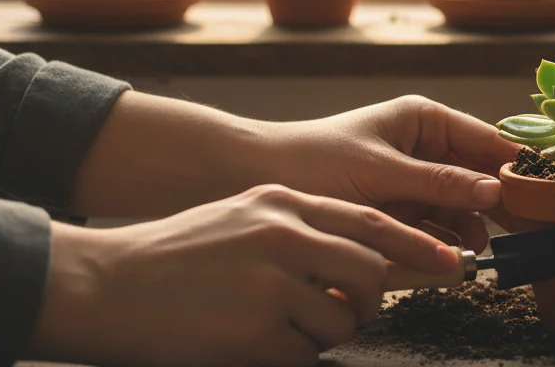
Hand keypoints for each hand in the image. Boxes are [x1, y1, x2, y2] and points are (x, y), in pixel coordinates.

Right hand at [28, 184, 458, 366]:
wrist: (102, 284)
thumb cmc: (173, 257)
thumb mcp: (242, 218)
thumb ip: (300, 230)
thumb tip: (359, 262)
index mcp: (282, 203)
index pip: (370, 222)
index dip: (416, 244)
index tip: (452, 261)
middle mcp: (284, 235)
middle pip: (371, 270)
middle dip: (372, 299)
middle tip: (349, 310)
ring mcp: (271, 283)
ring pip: (343, 318)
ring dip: (324, 332)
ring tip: (278, 327)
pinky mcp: (255, 330)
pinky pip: (305, 353)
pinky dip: (291, 355)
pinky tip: (253, 342)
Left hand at [263, 95, 525, 249]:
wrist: (253, 181)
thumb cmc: (313, 161)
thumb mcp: (382, 171)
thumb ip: (441, 183)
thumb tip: (496, 191)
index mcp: (425, 120)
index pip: (487, 139)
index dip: (515, 164)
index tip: (543, 191)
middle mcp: (425, 147)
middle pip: (480, 176)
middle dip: (498, 203)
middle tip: (525, 231)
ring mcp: (414, 181)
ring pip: (462, 207)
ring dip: (472, 229)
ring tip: (476, 253)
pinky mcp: (400, 212)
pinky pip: (436, 227)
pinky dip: (446, 243)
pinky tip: (453, 260)